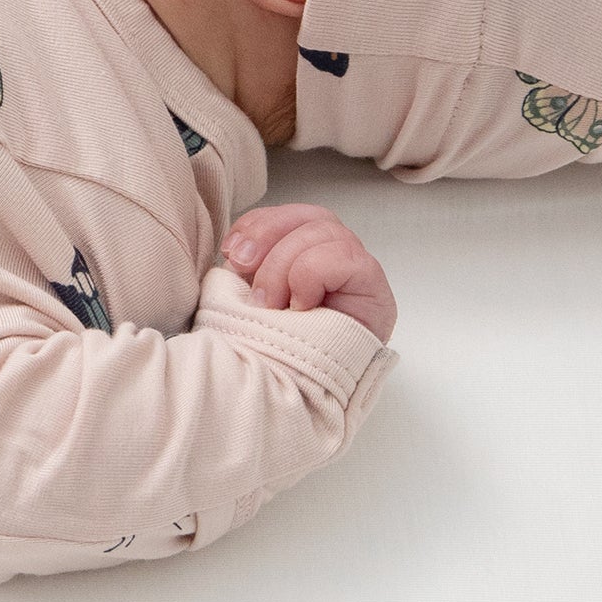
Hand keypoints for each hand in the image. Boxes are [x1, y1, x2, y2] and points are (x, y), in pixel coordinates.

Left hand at [222, 204, 396, 341]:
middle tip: (241, 268)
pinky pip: (338, 256)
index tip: (230, 254)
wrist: (303, 386)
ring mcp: (356, 266)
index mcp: (306, 253)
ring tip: (272, 304)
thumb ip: (249, 268)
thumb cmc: (279, 344)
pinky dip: (309, 278)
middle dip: (264, 235)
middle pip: (306, 215)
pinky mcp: (371, 281)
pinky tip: (302, 306)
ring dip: (281, 266)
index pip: (288, 215)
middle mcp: (335, 254)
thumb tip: (233, 249)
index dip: (256, 224)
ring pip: (319, 231)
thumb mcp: (253, 298)